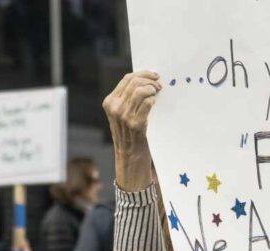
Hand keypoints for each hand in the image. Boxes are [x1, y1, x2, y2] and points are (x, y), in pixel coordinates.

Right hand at [103, 71, 161, 191]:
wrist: (130, 156)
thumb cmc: (129, 134)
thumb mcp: (121, 114)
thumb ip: (128, 99)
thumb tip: (145, 80)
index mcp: (109, 102)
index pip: (127, 78)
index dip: (143, 73)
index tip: (154, 76)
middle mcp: (114, 107)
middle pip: (135, 82)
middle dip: (150, 80)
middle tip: (159, 85)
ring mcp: (124, 116)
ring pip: (141, 90)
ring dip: (153, 89)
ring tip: (158, 93)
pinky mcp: (135, 124)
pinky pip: (147, 103)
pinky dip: (153, 100)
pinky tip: (155, 103)